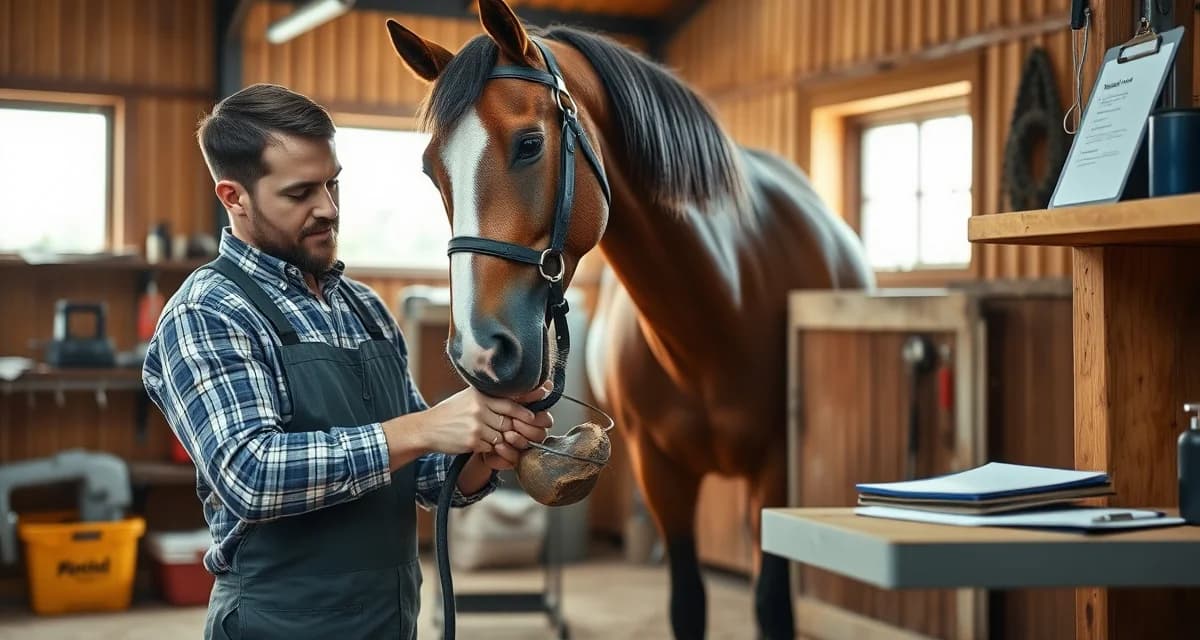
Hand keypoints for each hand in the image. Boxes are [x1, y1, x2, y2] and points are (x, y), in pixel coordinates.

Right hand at [419, 386, 552, 465]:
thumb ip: (489, 397)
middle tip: (514, 432)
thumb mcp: (468, 398)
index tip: (531, 417)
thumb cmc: (450, 413)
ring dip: (499, 440)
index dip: (523, 412)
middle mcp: (479, 409)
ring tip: (490, 437)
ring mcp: (476, 426)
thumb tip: (517, 398)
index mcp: (480, 396)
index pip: (510, 404)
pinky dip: (489, 448)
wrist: (427, 428)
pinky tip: (479, 443)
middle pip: (508, 422)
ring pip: (501, 437)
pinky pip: (491, 447)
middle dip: (512, 430)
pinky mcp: (472, 441)